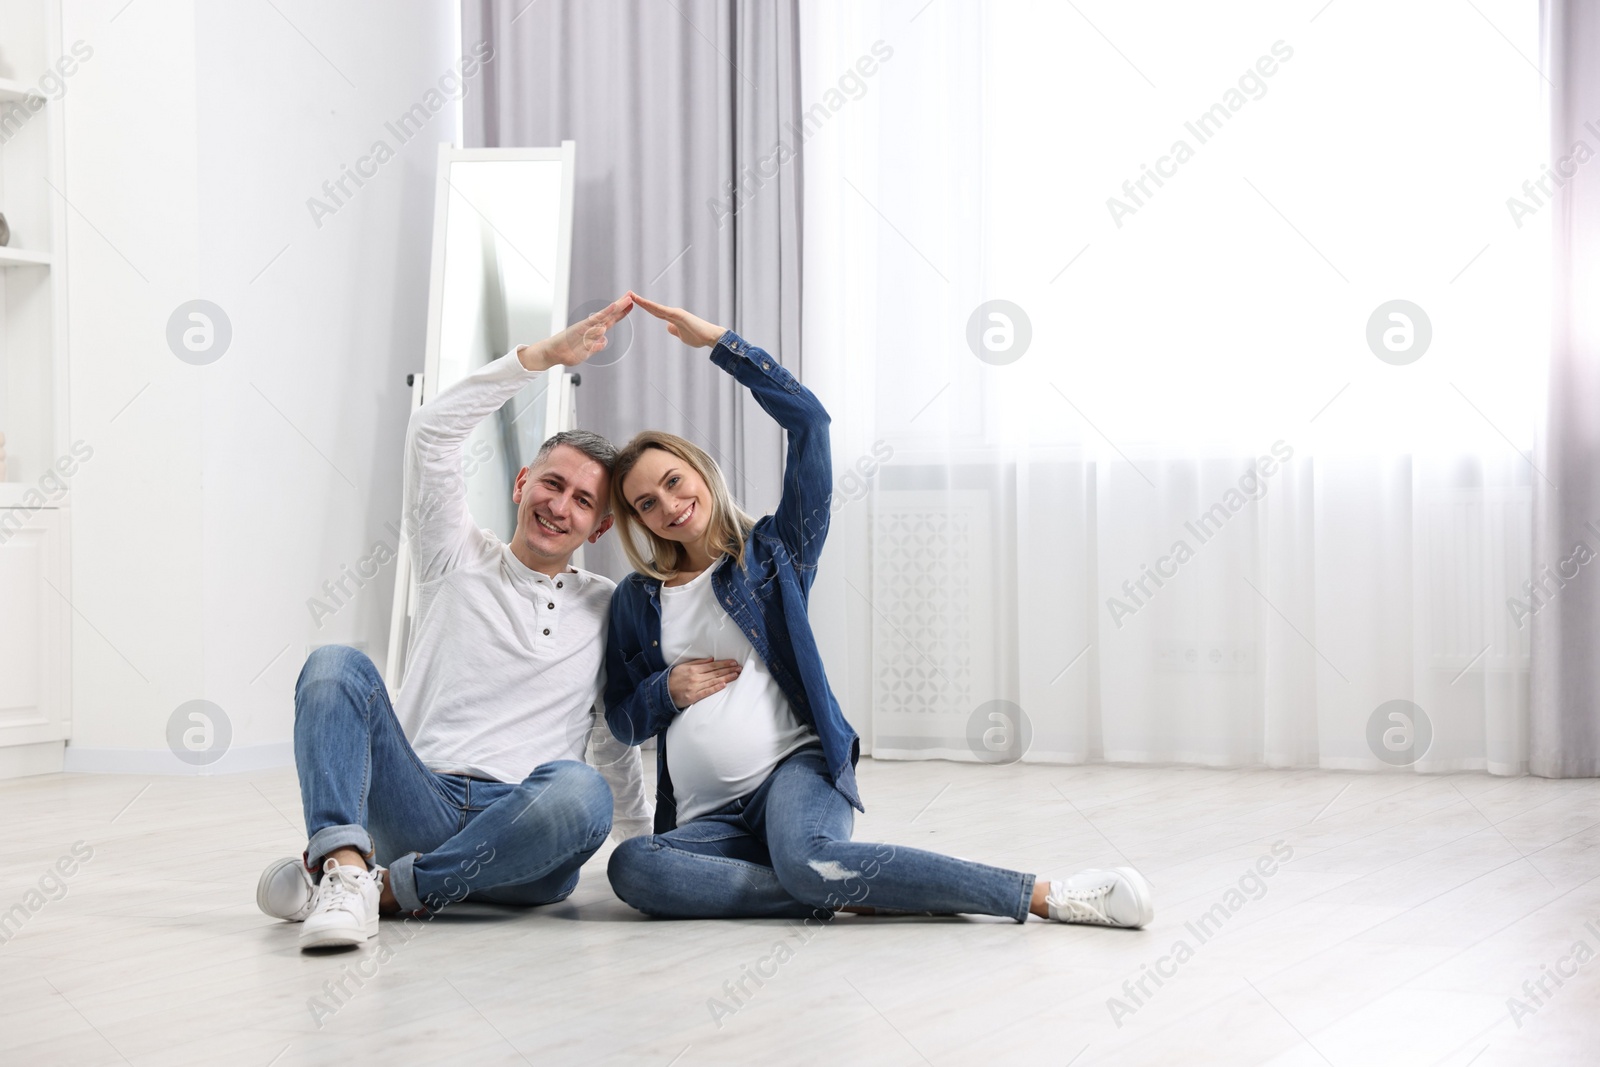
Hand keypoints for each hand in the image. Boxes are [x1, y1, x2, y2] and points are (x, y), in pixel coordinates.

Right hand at [518, 293, 633, 371]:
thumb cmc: (568, 352)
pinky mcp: (580, 329)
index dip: (621, 313)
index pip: (610, 320)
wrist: (553, 353)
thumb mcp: (587, 352)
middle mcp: (590, 327)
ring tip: (626, 300)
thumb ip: (595, 347)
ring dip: (615, 308)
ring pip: (604, 316)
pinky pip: (594, 321)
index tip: (630, 305)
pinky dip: (604, 314)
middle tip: (630, 296)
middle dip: (620, 306)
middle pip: (609, 314)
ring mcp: (586, 327)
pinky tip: (612, 310)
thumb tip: (604, 340)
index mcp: (594, 332)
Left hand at [629, 291, 726, 347]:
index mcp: (672, 317)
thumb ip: (675, 330)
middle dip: (640, 301)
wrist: (712, 337)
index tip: (634, 301)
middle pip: (653, 307)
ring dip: (644, 302)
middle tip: (628, 294)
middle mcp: (673, 313)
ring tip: (632, 296)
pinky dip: (654, 307)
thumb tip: (668, 327)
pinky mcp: (679, 315)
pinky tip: (645, 304)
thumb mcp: (682, 336)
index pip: (655, 311)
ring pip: (656, 307)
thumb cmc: (699, 337)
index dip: (645, 306)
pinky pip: (663, 311)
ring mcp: (676, 313)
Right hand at [668, 657, 740, 708]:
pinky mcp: (693, 696)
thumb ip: (698, 662)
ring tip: (736, 675)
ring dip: (726, 677)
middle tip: (740, 668)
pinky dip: (715, 688)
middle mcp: (695, 676)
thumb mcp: (684, 666)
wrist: (663, 692)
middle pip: (715, 672)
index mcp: (694, 668)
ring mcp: (695, 686)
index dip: (724, 664)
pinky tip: (724, 685)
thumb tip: (711, 659)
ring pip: (713, 681)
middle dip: (729, 669)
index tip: (734, 662)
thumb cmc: (674, 678)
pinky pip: (706, 691)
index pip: (713, 665)